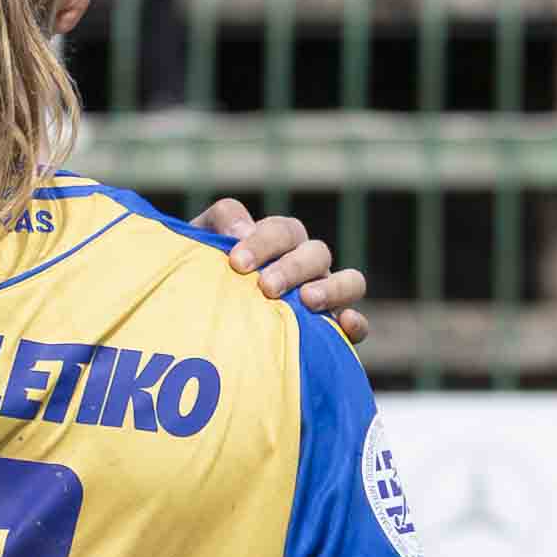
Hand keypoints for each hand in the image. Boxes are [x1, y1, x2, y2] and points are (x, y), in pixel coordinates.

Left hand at [195, 199, 373, 341]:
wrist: (198, 324)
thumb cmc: (201, 280)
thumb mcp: (201, 245)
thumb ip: (220, 223)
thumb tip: (243, 230)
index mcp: (280, 242)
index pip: (281, 232)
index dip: (262, 243)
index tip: (237, 263)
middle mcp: (307, 266)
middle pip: (317, 253)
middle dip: (293, 267)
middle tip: (266, 287)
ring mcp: (325, 297)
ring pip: (350, 281)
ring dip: (332, 288)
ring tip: (308, 301)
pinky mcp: (333, 332)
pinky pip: (357, 325)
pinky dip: (356, 322)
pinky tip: (344, 324)